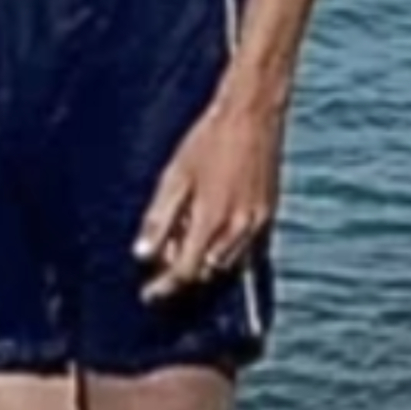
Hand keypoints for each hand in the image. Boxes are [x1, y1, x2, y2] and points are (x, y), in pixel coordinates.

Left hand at [134, 87, 282, 303]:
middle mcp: (238, 229)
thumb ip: (159, 220)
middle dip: (182, 272)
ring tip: (184, 239)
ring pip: (226, 264)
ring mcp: (257, 224)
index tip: (149, 294)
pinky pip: (244, 249)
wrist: (252, 115)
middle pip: (206, 272)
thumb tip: (143, 255)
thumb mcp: (174, 177)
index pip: (186, 271)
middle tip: (163, 257)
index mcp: (211, 220)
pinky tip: (209, 231)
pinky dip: (223, 251)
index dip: (165, 287)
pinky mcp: (268, 215)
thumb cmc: (209, 140)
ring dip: (203, 263)